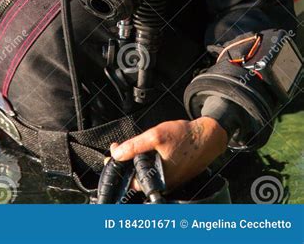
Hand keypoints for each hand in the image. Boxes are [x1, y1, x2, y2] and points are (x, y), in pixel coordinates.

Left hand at [110, 117, 227, 192]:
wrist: (207, 136)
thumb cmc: (185, 137)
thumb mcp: (156, 136)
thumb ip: (135, 146)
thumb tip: (117, 153)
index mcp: (158, 179)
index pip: (131, 180)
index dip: (119, 166)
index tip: (113, 151)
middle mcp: (164, 185)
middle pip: (137, 178)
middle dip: (127, 162)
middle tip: (120, 147)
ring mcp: (169, 181)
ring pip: (146, 174)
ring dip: (137, 161)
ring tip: (133, 147)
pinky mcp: (174, 176)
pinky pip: (155, 171)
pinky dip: (148, 161)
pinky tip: (149, 150)